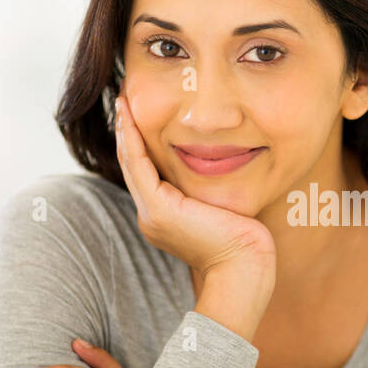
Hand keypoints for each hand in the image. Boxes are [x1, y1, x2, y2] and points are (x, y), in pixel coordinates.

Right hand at [114, 87, 275, 279]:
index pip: (147, 173)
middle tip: (123, 101)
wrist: (245, 267)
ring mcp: (152, 215)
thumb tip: (221, 165)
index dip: (139, 144)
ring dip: (124, 130)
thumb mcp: (222, 209)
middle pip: (133, 166)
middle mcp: (151, 217)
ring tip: (122, 102)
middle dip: (127, 132)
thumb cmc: (245, 243)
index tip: (137, 116)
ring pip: (131, 163)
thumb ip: (210, 191)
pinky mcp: (160, 210)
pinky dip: (132, 140)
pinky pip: (139, 166)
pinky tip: (129, 118)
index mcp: (164, 218)